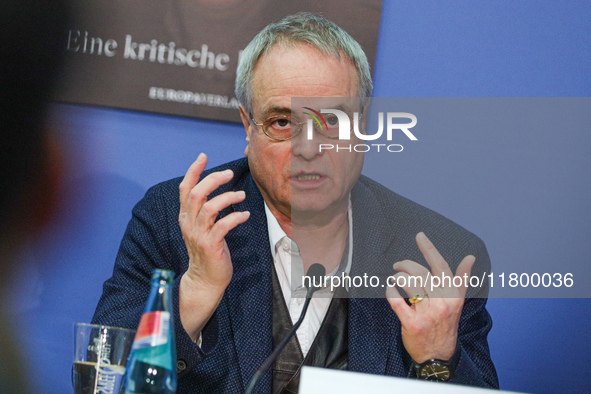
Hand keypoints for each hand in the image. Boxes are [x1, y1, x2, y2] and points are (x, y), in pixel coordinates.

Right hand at [178, 153, 249, 339]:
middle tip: (229, 174)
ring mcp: (199, 235)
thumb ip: (205, 210)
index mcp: (186, 217)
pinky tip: (245, 215)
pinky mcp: (211, 246)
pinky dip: (236, 217)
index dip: (193, 171)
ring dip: (227, 198)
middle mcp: (189, 224)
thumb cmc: (208, 251)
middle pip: (196, 194)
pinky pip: (223, 226)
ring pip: (209, 208)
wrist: (205, 280)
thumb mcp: (202, 228)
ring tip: (241, 195)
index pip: (185, 189)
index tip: (203, 156)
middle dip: (213, 179)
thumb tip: (216, 189)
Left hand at [386, 232, 474, 362]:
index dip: (429, 249)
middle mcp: (441, 303)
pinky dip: (390, 291)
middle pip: (420, 273)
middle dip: (405, 264)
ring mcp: (427, 314)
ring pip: (408, 284)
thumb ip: (461, 278)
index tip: (420, 235)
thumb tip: (470, 257)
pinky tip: (390, 290)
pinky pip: (396, 301)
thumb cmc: (446, 323)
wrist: (438, 355)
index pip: (441, 266)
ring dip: (398, 277)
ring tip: (396, 278)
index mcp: (452, 294)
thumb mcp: (457, 301)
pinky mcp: (412, 323)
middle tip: (398, 265)